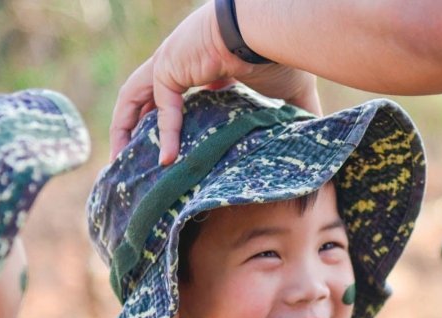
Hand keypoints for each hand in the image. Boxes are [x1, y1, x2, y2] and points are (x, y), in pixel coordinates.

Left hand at [109, 1, 320, 163]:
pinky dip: (163, 131)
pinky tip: (168, 159)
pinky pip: (159, 103)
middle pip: (145, 94)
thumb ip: (298, 113)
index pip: (177, 91)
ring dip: (125, 126)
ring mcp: (172, 59)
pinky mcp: (169, 65)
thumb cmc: (282, 55)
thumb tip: (319, 137)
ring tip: (123, 161)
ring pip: (135, 95)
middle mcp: (182, 58)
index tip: (170, 148)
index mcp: (205, 62)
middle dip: (134, 122)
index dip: (170, 118)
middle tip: (129, 157)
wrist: (272, 32)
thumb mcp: (291, 91)